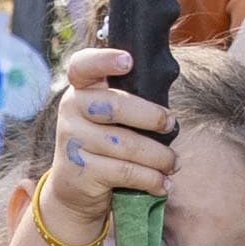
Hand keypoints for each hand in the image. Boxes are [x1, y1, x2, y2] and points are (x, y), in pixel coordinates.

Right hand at [35, 52, 176, 221]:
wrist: (74, 186)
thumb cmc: (103, 142)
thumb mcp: (106, 116)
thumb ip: (128, 100)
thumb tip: (170, 102)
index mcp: (80, 89)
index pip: (83, 65)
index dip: (104, 59)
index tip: (128, 61)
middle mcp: (71, 110)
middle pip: (114, 105)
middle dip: (151, 116)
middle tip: (171, 125)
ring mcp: (73, 141)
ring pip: (127, 145)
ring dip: (159, 156)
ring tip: (173, 163)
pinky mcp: (80, 171)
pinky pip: (125, 172)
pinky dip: (151, 179)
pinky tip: (163, 184)